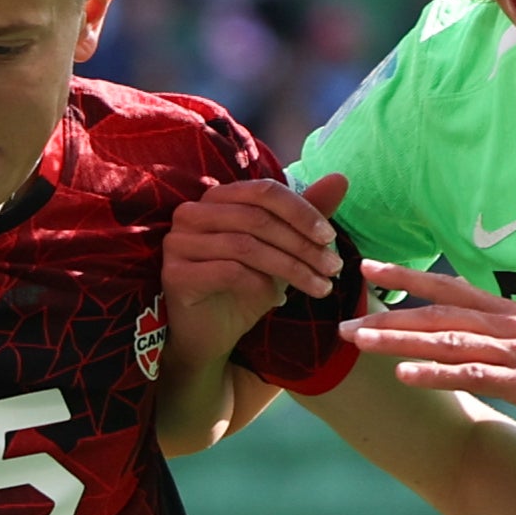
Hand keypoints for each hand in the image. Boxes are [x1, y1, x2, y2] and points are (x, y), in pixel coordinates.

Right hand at [160, 172, 345, 376]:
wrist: (207, 335)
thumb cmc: (242, 288)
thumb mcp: (280, 250)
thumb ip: (303, 216)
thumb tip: (341, 179)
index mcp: (217, 198)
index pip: (264, 191)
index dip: (301, 212)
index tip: (330, 239)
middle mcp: (192, 213)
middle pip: (257, 219)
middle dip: (301, 245)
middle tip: (333, 268)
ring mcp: (178, 243)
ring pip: (246, 247)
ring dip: (291, 268)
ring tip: (319, 287)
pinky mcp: (175, 275)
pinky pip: (228, 272)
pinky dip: (260, 284)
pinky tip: (276, 298)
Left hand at [343, 262, 515, 430]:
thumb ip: (493, 338)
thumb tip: (455, 338)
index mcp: (508, 312)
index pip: (448, 289)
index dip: (406, 277)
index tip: (367, 268)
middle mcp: (509, 325)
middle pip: (438, 314)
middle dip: (387, 317)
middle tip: (343, 322)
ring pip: (448, 341)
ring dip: (400, 341)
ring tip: (360, 342)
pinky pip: (474, 375)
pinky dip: (436, 374)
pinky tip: (405, 375)